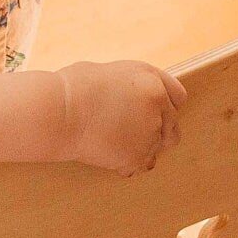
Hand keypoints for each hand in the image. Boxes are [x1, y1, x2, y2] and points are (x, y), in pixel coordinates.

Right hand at [56, 60, 187, 175]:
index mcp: (152, 81)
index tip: (152, 113)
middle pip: (172, 128)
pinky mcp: (137, 156)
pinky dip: (128, 164)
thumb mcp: (112, 72)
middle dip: (156, 132)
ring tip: (114, 143)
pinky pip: (141, 166)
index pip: (178, 98)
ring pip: (156, 149)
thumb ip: (134, 87)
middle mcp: (158, 106)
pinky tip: (110, 156)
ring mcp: (149, 133)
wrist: (59, 112)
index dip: (164, 107)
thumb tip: (134, 98)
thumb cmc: (74, 88)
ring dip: (141, 149)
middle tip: (130, 133)